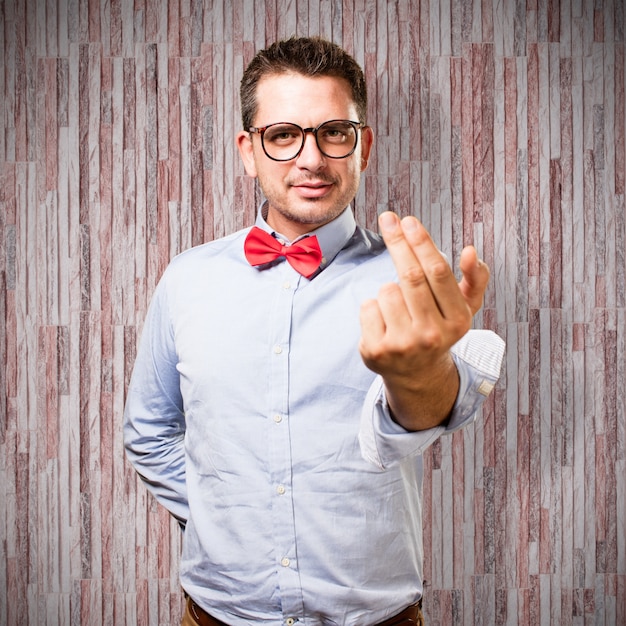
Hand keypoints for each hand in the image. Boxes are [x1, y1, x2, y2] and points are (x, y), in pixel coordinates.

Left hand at [358, 211, 489, 429]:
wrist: (416, 374)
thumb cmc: (439, 329)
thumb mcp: (463, 309)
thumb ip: (474, 279)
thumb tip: (471, 251)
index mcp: (457, 321)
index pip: (438, 272)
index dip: (421, 242)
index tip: (408, 219)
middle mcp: (431, 335)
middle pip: (410, 276)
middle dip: (398, 242)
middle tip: (388, 218)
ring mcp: (402, 345)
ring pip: (386, 290)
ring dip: (389, 288)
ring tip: (399, 307)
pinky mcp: (376, 351)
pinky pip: (368, 307)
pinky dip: (373, 306)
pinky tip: (384, 322)